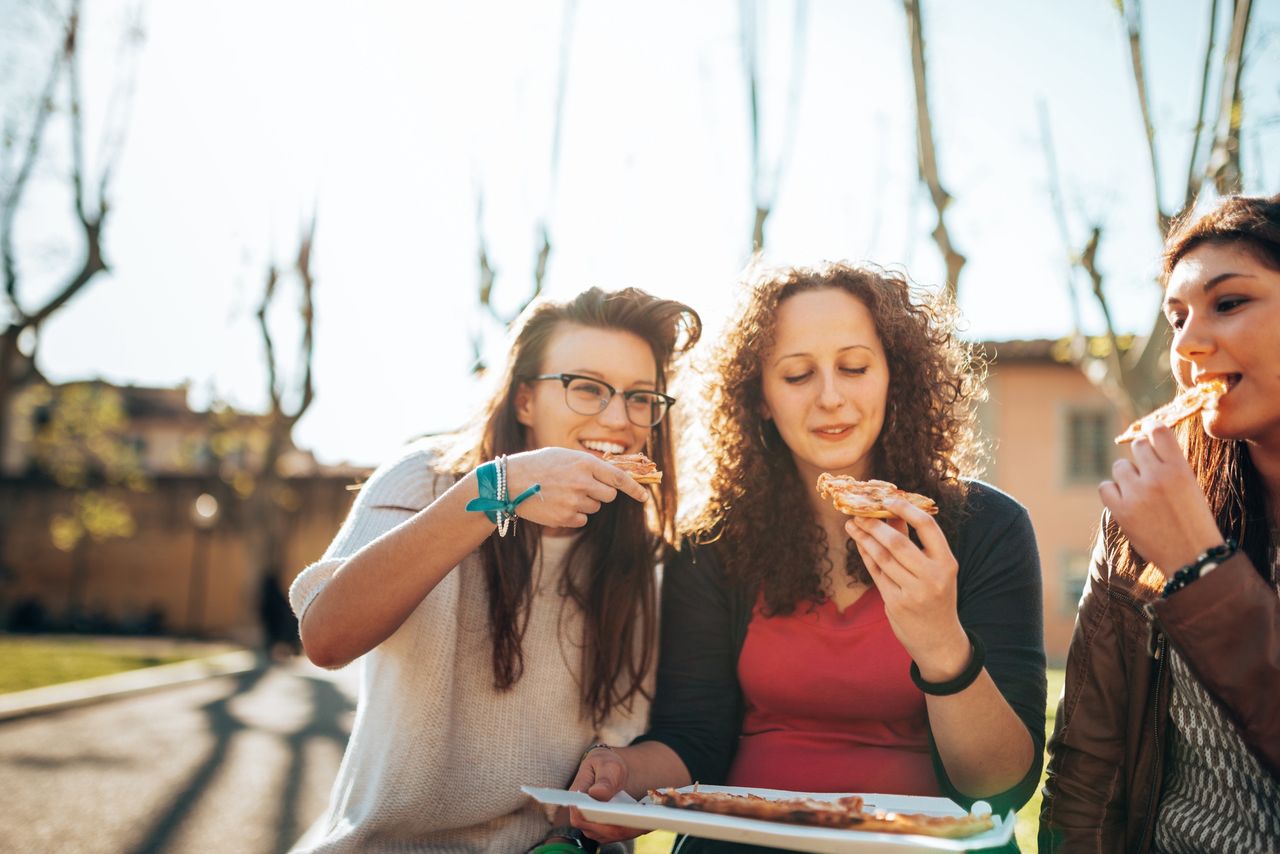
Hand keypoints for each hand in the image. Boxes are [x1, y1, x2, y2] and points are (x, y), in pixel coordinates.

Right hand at [501, 448, 648, 528]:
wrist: (511, 482)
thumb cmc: (538, 465)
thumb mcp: (565, 456)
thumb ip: (589, 464)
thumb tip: (611, 477)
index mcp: (586, 463)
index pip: (619, 478)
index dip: (635, 489)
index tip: (644, 497)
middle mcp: (583, 482)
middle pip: (608, 497)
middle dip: (600, 494)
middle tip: (581, 488)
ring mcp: (575, 501)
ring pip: (594, 508)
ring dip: (583, 503)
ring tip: (561, 493)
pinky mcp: (566, 518)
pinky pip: (582, 520)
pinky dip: (573, 515)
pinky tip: (557, 505)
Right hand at [567, 746, 640, 844]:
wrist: (612, 771)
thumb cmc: (605, 765)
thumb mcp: (605, 764)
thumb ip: (603, 779)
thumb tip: (596, 793)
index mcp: (577, 800)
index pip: (580, 816)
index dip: (596, 818)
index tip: (613, 813)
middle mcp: (583, 819)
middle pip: (601, 830)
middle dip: (620, 825)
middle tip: (638, 816)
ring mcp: (596, 828)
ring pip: (614, 835)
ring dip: (631, 828)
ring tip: (646, 816)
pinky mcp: (610, 832)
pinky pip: (624, 834)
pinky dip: (636, 828)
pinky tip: (647, 819)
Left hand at [845, 500, 968, 680]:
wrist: (940, 641)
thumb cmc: (937, 598)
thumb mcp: (935, 570)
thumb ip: (915, 542)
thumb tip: (892, 512)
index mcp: (947, 563)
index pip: (927, 527)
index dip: (906, 509)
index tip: (888, 499)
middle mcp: (932, 577)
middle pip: (897, 542)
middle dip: (874, 524)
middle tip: (859, 512)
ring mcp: (913, 592)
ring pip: (882, 557)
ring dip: (864, 538)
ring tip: (853, 524)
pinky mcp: (896, 603)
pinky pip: (876, 573)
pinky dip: (866, 556)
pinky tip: (859, 544)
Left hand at [1099, 425, 1222, 577]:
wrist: (1191, 556)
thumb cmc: (1194, 521)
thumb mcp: (1191, 486)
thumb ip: (1171, 465)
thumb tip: (1149, 442)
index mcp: (1180, 468)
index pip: (1158, 431)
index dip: (1153, 433)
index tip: (1151, 439)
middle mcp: (1157, 476)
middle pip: (1138, 446)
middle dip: (1142, 458)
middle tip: (1149, 474)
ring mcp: (1137, 493)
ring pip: (1120, 466)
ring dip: (1127, 476)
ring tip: (1141, 493)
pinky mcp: (1121, 510)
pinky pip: (1105, 487)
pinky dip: (1112, 492)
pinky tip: (1125, 501)